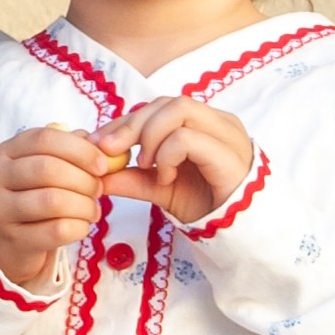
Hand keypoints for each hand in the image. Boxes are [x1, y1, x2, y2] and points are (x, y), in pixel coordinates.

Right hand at [0, 125, 114, 290]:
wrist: (10, 243)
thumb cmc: (33, 198)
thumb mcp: (44, 167)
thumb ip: (69, 150)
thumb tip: (99, 145)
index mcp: (7, 152)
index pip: (44, 139)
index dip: (80, 150)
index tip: (103, 165)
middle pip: (47, 169)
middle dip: (84, 180)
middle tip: (98, 190)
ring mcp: (0, 211)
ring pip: (53, 201)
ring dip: (84, 205)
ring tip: (92, 210)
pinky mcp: (12, 240)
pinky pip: (56, 230)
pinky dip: (79, 227)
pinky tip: (82, 226)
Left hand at [102, 99, 254, 227]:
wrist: (238, 232)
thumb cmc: (205, 204)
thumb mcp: (159, 189)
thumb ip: (131, 179)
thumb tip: (96, 175)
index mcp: (202, 123)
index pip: (159, 106)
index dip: (126, 120)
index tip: (99, 142)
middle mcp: (217, 121)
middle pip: (167, 102)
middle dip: (132, 124)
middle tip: (110, 151)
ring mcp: (226, 134)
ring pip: (179, 109)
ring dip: (151, 137)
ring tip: (145, 167)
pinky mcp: (229, 154)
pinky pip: (187, 138)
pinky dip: (167, 156)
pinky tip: (166, 178)